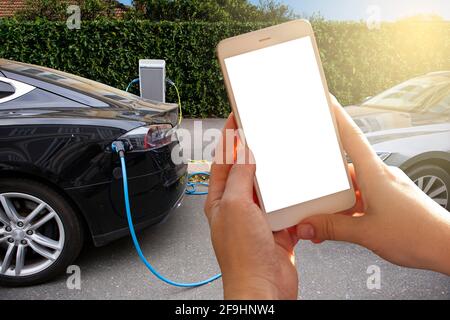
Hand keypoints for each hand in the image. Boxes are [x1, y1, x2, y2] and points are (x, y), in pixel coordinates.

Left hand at [204, 115, 299, 299]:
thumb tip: (243, 151)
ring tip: (284, 157)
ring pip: (269, 188)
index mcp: (220, 200)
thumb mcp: (237, 206)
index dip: (229, 138)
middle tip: (264, 132)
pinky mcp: (278, 228)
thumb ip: (241, 177)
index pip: (223, 161)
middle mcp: (238, 208)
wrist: (264, 288)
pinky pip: (287, 207)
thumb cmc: (242, 257)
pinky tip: (299, 190)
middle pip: (247, 171)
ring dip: (277, 175)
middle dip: (255, 152)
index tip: (237, 118)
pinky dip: (293, 198)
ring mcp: (259, 218)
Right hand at [296, 96, 449, 274]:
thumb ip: (331, 228)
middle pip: (345, 166)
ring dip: (338, 200)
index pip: (351, 136)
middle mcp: (381, 176)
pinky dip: (350, 208)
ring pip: (353, 186)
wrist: (447, 248)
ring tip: (325, 218)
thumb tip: (307, 225)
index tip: (325, 100)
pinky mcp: (390, 200)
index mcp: (375, 174)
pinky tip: (342, 223)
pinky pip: (363, 197)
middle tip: (311, 193)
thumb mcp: (365, 233)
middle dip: (326, 180)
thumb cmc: (418, 234)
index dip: (336, 115)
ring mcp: (386, 188)